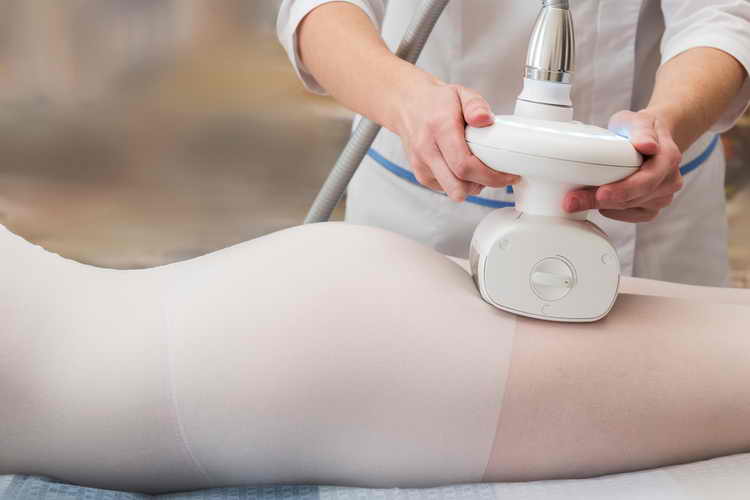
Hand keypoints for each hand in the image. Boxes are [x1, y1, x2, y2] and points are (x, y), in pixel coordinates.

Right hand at [394, 78, 519, 201]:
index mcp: (439, 129)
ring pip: (454, 191)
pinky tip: (463, 167)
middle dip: (483, 185)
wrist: (407, 105)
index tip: (508, 175)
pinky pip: (446, 189)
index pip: (464, 165)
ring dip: (471, 185)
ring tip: (479, 167)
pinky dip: (460, 183)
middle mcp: (426, 150)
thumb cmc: (437, 101)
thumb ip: (476, 105)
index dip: (490, 176)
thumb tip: (486, 119)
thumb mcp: (461, 93)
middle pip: (458, 185)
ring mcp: (421, 165)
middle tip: (497, 175)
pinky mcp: (421, 175)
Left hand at [563, 110, 683, 221]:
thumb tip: (646, 145)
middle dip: (600, 201)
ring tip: (577, 199)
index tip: (601, 193)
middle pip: (634, 198)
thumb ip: (642, 130)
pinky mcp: (652, 208)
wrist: (650, 139)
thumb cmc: (639, 129)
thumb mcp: (638, 120)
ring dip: (601, 206)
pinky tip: (598, 203)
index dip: (623, 189)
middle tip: (572, 201)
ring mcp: (662, 196)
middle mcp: (669, 180)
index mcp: (668, 158)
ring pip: (629, 208)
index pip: (647, 180)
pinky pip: (630, 216)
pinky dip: (611, 212)